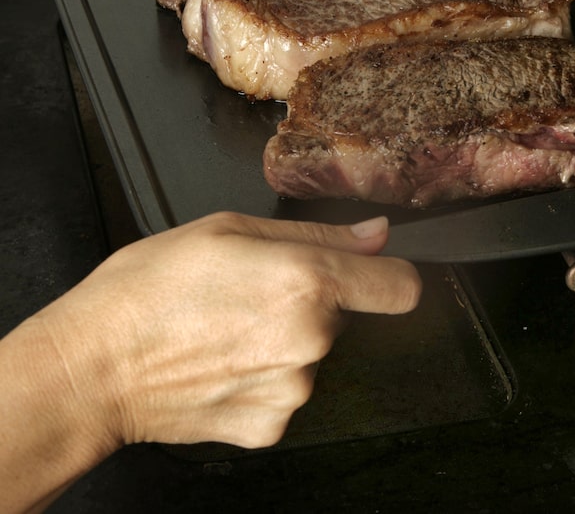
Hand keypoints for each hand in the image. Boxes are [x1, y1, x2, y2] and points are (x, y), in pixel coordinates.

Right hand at [0, 213, 420, 511]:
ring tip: (226, 329)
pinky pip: (285, 394)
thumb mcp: (229, 230)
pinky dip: (263, 380)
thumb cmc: (148, 288)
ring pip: (312, 355)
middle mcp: (310, 341)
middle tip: (252, 293)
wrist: (90, 368)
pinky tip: (220, 364)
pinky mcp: (268, 428)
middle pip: (344, 317)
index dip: (390, 275)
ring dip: (285, 342)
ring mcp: (291, 392)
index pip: (400, 287)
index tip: (373, 274)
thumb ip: (317, 234)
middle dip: (313, 303)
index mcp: (306, 281)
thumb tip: (375, 235)